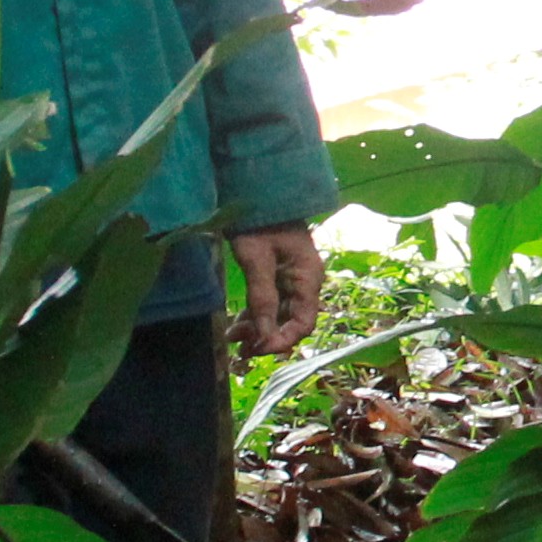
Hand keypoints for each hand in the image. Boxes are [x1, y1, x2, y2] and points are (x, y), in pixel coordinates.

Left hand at [231, 224, 327, 360]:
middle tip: (240, 349)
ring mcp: (292, 280)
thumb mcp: (256, 259)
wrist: (258, 192)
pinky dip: (255, 315)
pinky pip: (270, 303)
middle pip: (290, 322)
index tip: (257, 349)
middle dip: (266, 337)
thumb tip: (263, 336)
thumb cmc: (258, 221)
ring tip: (233, 339)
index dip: (282, 340)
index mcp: (307, 278)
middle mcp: (305, 283)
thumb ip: (262, 297)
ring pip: (278, 315)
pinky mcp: (278, 276)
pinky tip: (236, 325)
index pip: (304, 323)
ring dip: (258, 329)